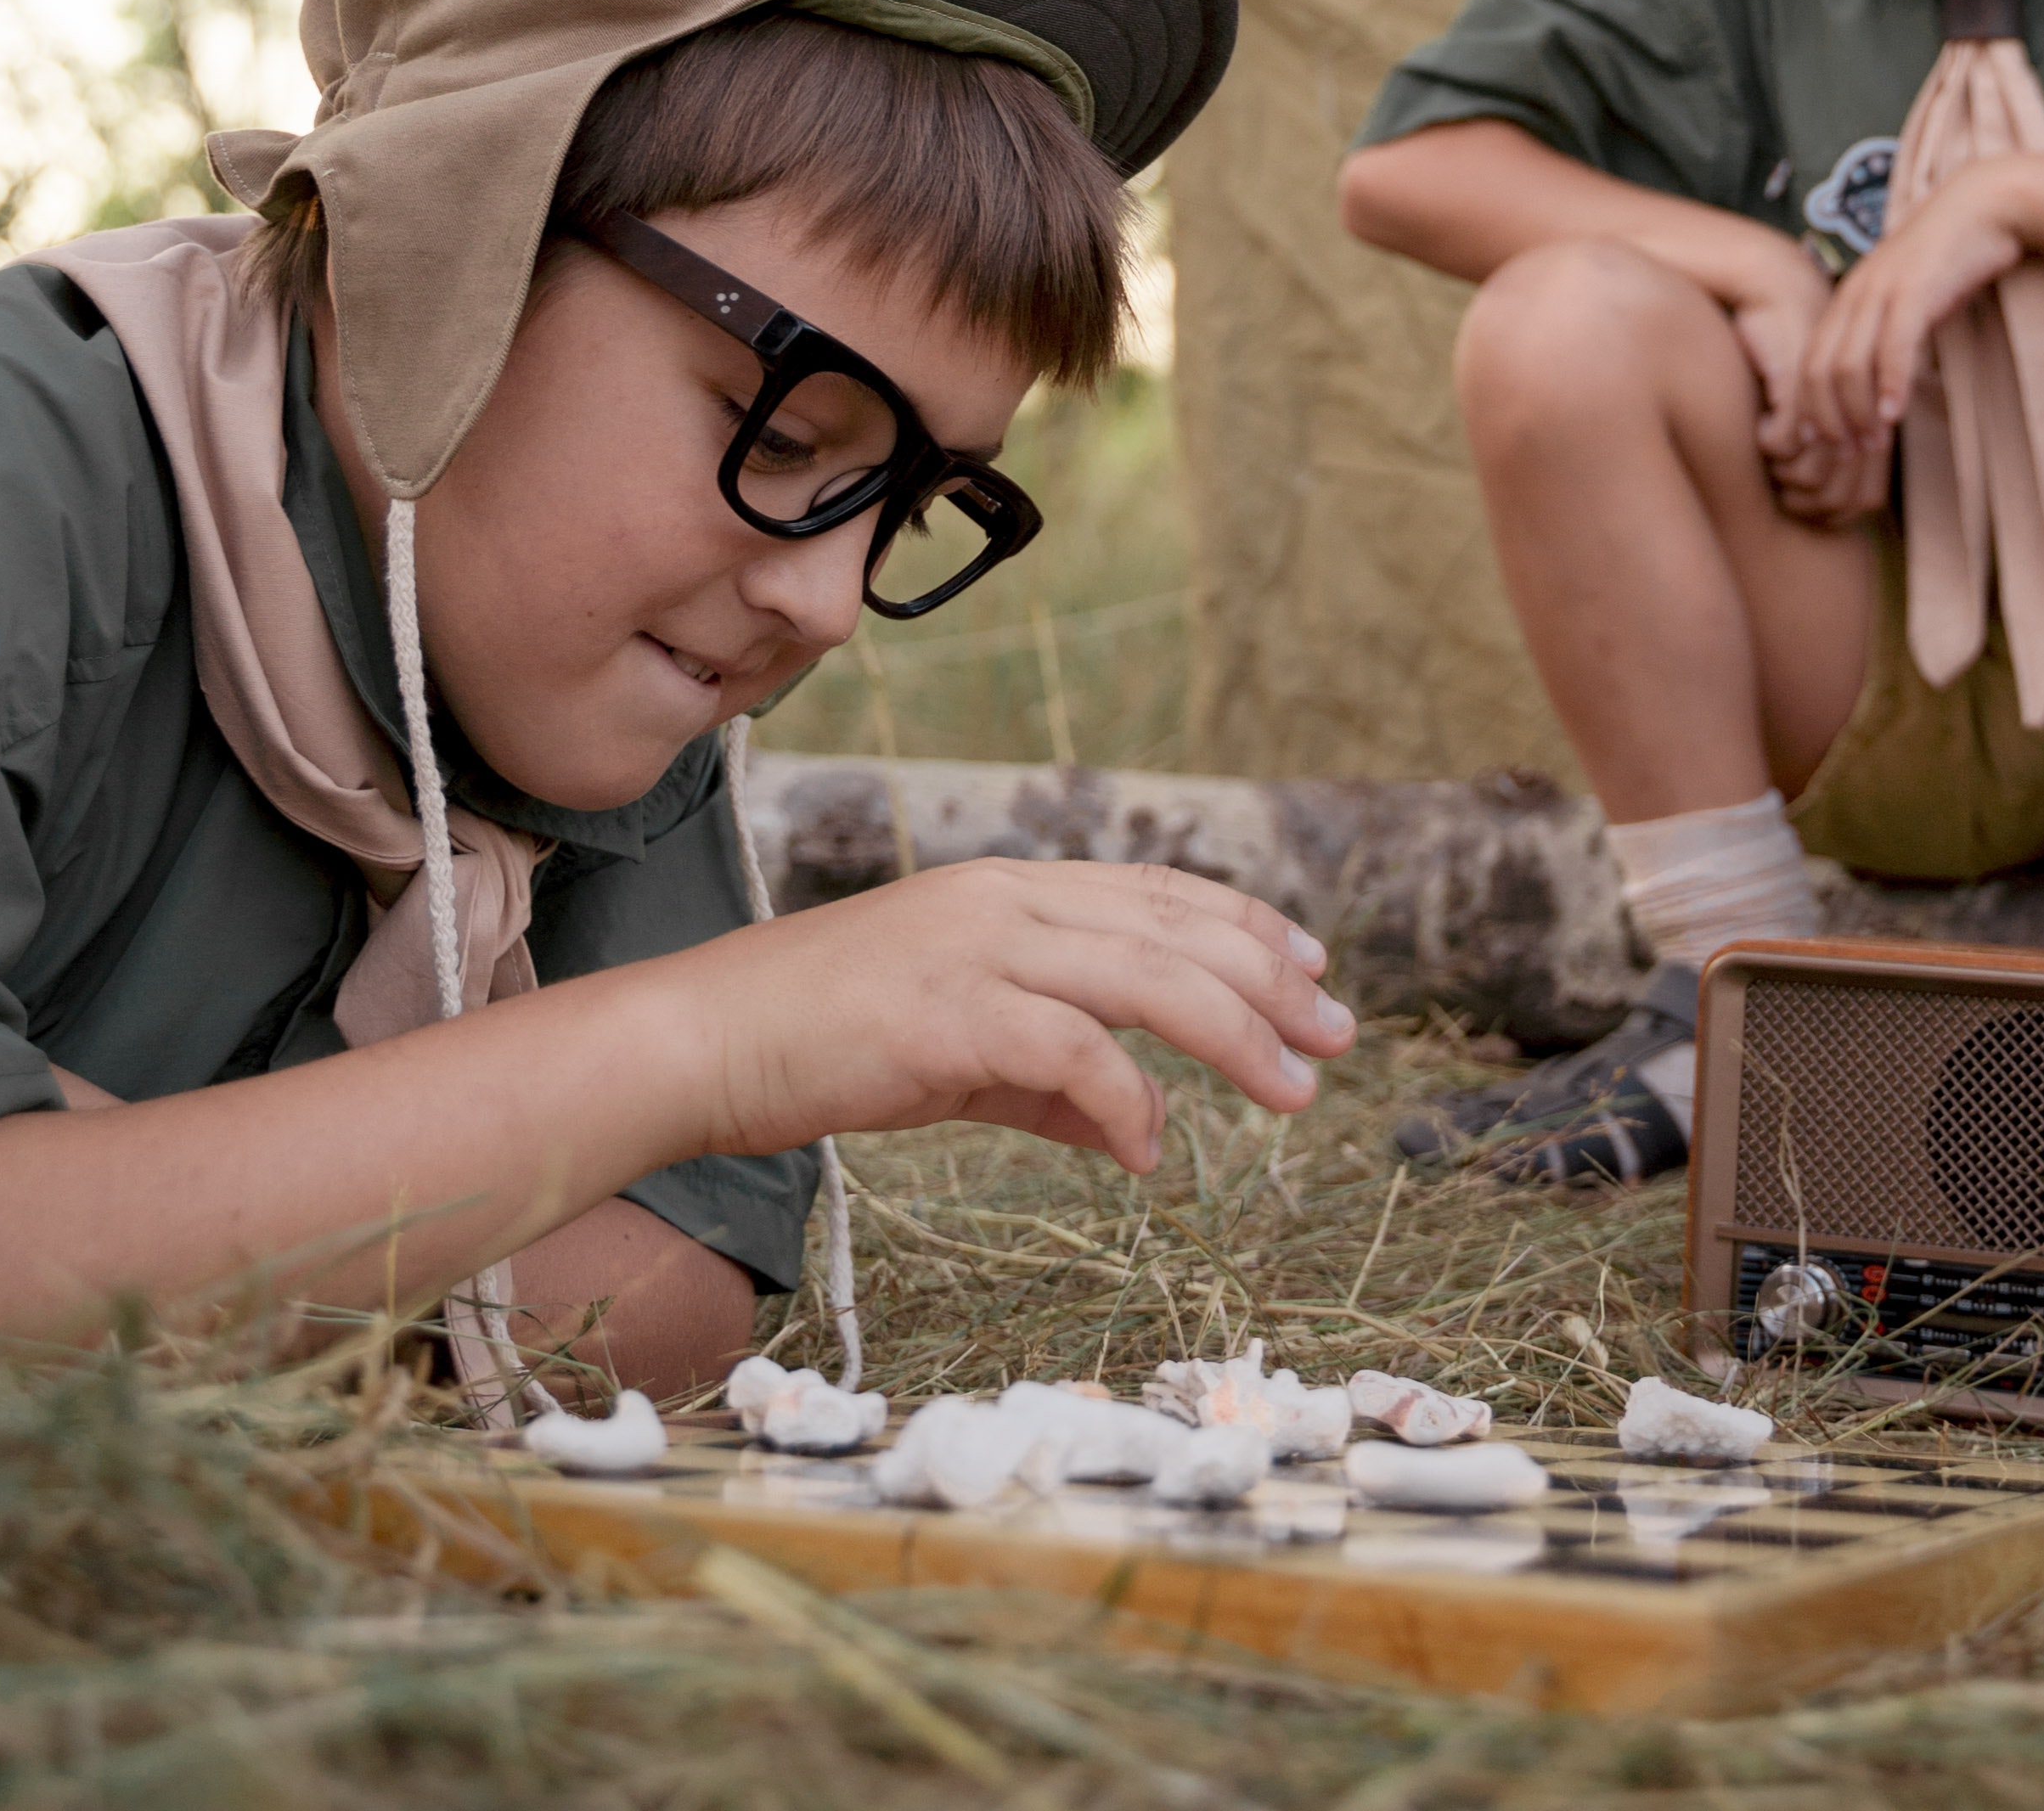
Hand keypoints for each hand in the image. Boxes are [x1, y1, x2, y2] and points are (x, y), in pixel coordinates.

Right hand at [663, 858, 1354, 1176]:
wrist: (705, 1040)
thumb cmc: (822, 1043)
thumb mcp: (955, 1051)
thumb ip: (1048, 1080)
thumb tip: (1138, 1131)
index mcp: (1007, 890)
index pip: (1157, 892)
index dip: (1246, 925)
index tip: (1312, 968)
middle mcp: (1005, 901)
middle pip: (1176, 929)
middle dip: (1272, 981)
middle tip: (1338, 1035)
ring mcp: (978, 949)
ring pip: (1149, 979)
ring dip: (1236, 1038)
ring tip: (1292, 1093)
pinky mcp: (949, 1014)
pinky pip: (1074, 1054)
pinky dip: (1126, 1104)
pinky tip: (1147, 1153)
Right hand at [1711, 242, 1873, 523]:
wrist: (1782, 290)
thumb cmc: (1796, 353)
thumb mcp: (1819, 400)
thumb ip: (1830, 442)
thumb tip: (1826, 502)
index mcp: (1873, 421)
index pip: (1864, 501)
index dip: (1832, 514)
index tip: (1799, 501)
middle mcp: (1860, 416)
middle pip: (1840, 497)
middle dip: (1806, 503)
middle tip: (1780, 487)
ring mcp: (1834, 401)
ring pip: (1812, 474)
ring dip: (1785, 474)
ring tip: (1769, 456)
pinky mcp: (1801, 382)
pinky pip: (1784, 442)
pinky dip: (1768, 445)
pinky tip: (1757, 427)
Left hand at [1784, 163, 2033, 478]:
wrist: (1984, 205)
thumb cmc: (1950, 258)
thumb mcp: (1907, 296)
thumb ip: (1886, 331)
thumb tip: (1879, 381)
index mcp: (1847, 297)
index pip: (1808, 363)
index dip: (1811, 409)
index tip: (1824, 444)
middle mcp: (1854, 293)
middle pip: (1817, 370)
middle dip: (1828, 420)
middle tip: (1848, 454)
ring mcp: (1881, 290)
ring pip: (1848, 364)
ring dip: (1857, 412)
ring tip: (1874, 445)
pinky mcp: (1914, 289)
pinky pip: (1893, 345)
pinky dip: (1890, 384)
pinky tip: (1895, 414)